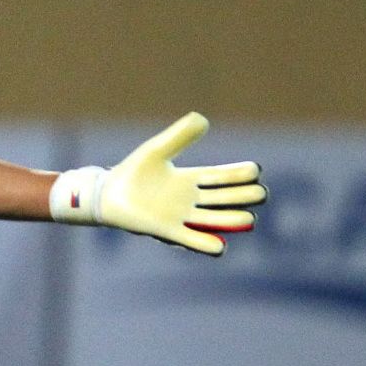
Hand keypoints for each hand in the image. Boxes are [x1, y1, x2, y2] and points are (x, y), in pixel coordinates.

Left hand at [78, 112, 266, 255]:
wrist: (106, 194)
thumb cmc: (132, 172)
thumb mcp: (157, 150)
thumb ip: (179, 135)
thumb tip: (203, 118)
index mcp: (192, 178)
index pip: (224, 176)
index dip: (241, 174)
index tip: (254, 170)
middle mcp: (192, 199)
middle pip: (227, 198)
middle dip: (246, 196)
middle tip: (259, 193)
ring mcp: (182, 216)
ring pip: (217, 219)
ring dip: (234, 220)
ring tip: (248, 218)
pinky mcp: (168, 231)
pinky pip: (193, 241)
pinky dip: (208, 245)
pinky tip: (220, 246)